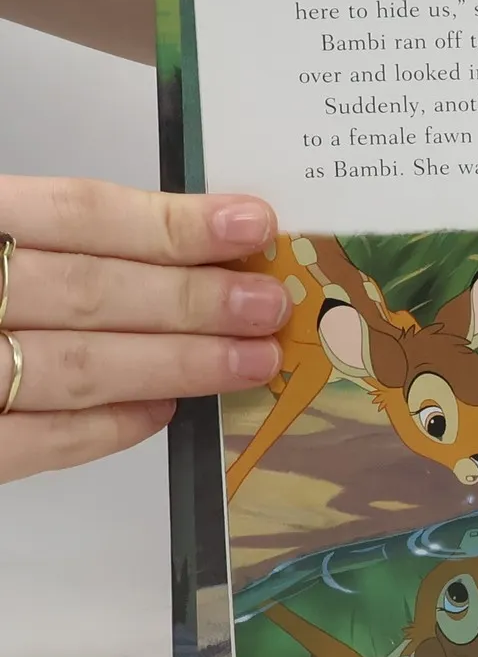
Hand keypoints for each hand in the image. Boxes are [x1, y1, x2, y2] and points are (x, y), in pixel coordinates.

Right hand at [0, 181, 288, 483]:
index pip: (77, 213)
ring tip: (250, 358)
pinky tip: (164, 413)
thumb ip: (46, 234)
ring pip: (72, 368)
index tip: (252, 223)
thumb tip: (179, 247)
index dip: (172, 221)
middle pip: (89, 293)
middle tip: (269, 304)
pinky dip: (103, 429)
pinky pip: (31, 443)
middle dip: (193, 301)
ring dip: (174, 363)